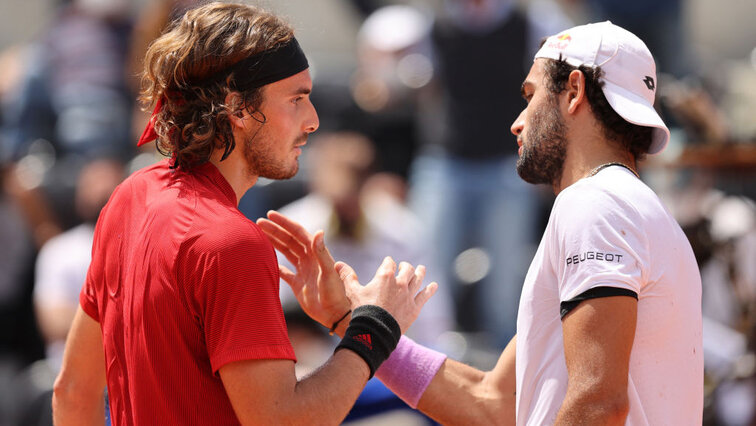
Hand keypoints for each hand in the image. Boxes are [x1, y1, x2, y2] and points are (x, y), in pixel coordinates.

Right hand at [256, 211, 349, 328]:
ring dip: (274, 243)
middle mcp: (310, 260)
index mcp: (316, 253)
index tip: (270, 215)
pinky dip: (276, 265)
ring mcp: (304, 271)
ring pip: (286, 252)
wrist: (335, 315)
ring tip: (259, 235)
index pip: (297, 233)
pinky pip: (285, 271)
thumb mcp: (328, 272)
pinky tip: (265, 260)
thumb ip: (322, 252)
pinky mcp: (299, 284)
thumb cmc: (335, 294)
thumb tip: (318, 231)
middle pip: (289, 240)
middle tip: (258, 222)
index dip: (284, 223)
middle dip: (275, 230)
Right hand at [336, 257, 436, 333]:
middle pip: (407, 269)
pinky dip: (430, 289)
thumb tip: (337, 263)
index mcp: (385, 276)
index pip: (389, 263)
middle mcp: (400, 282)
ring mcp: (409, 295)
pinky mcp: (414, 307)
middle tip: (404, 266)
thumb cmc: (362, 310)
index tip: (388, 262)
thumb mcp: (353, 292)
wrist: (375, 330)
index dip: (388, 262)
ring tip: (422, 269)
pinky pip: (425, 295)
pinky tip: (434, 286)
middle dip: (405, 266)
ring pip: (418, 279)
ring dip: (420, 273)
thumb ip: (347, 276)